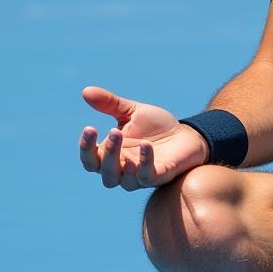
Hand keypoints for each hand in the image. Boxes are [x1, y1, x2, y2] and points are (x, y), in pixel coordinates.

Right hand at [78, 86, 208, 189]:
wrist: (187, 134)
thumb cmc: (156, 127)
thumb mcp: (132, 112)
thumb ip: (110, 104)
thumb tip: (85, 91)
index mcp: (112, 155)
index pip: (90, 159)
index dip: (86, 147)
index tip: (89, 128)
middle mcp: (122, 169)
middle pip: (103, 171)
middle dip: (107, 152)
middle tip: (114, 131)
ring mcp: (139, 175)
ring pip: (120, 180)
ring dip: (119, 161)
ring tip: (124, 136)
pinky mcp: (158, 176)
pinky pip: (146, 176)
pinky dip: (144, 162)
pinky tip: (146, 144)